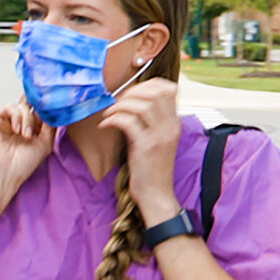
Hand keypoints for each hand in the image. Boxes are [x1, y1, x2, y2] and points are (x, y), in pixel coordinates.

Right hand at [0, 99, 54, 198]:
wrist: (5, 172)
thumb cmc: (23, 164)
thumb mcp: (46, 143)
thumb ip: (51, 125)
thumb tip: (55, 109)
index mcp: (31, 129)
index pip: (39, 111)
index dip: (46, 108)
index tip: (54, 106)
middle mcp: (19, 124)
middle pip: (30, 104)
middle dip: (37, 105)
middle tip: (43, 107)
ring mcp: (7, 121)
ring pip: (22, 106)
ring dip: (27, 119)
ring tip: (26, 135)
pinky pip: (10, 107)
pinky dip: (16, 116)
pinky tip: (16, 130)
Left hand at [93, 79, 182, 220]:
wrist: (157, 195)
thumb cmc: (152, 169)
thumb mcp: (156, 141)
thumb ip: (150, 123)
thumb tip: (131, 104)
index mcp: (174, 123)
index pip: (168, 89)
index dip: (147, 84)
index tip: (130, 93)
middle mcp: (170, 126)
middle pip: (155, 92)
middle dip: (131, 92)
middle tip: (116, 102)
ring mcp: (159, 136)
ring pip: (142, 105)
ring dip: (120, 105)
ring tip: (109, 114)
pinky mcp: (146, 147)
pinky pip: (128, 122)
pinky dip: (114, 119)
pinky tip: (105, 125)